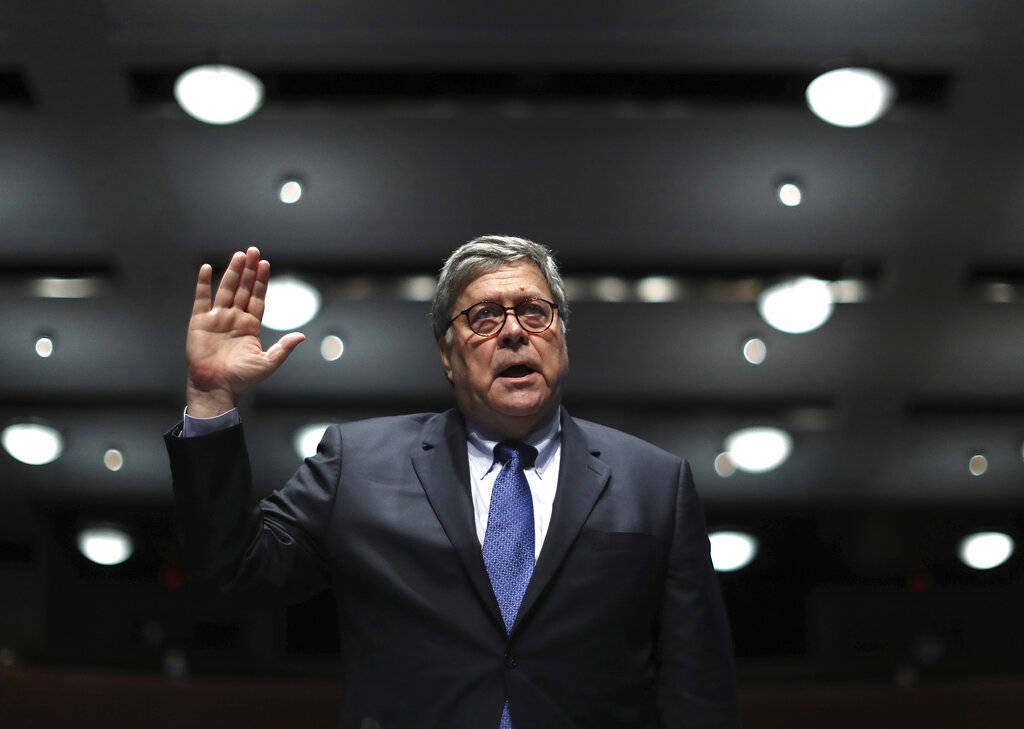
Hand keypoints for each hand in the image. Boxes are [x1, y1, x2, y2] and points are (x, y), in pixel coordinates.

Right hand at [185, 247, 304, 416]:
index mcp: (251, 325)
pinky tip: (207, 268)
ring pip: (226, 289)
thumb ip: (283, 348)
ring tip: (239, 255)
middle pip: (243, 289)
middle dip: (249, 270)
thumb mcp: (268, 363)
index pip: (257, 297)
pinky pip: (202, 299)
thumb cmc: (242, 378)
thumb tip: (302, 335)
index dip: (261, 281)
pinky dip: (203, 284)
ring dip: (232, 272)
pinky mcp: (200, 322)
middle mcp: (234, 318)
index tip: (265, 264)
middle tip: (253, 250)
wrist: (216, 387)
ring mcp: (217, 318)